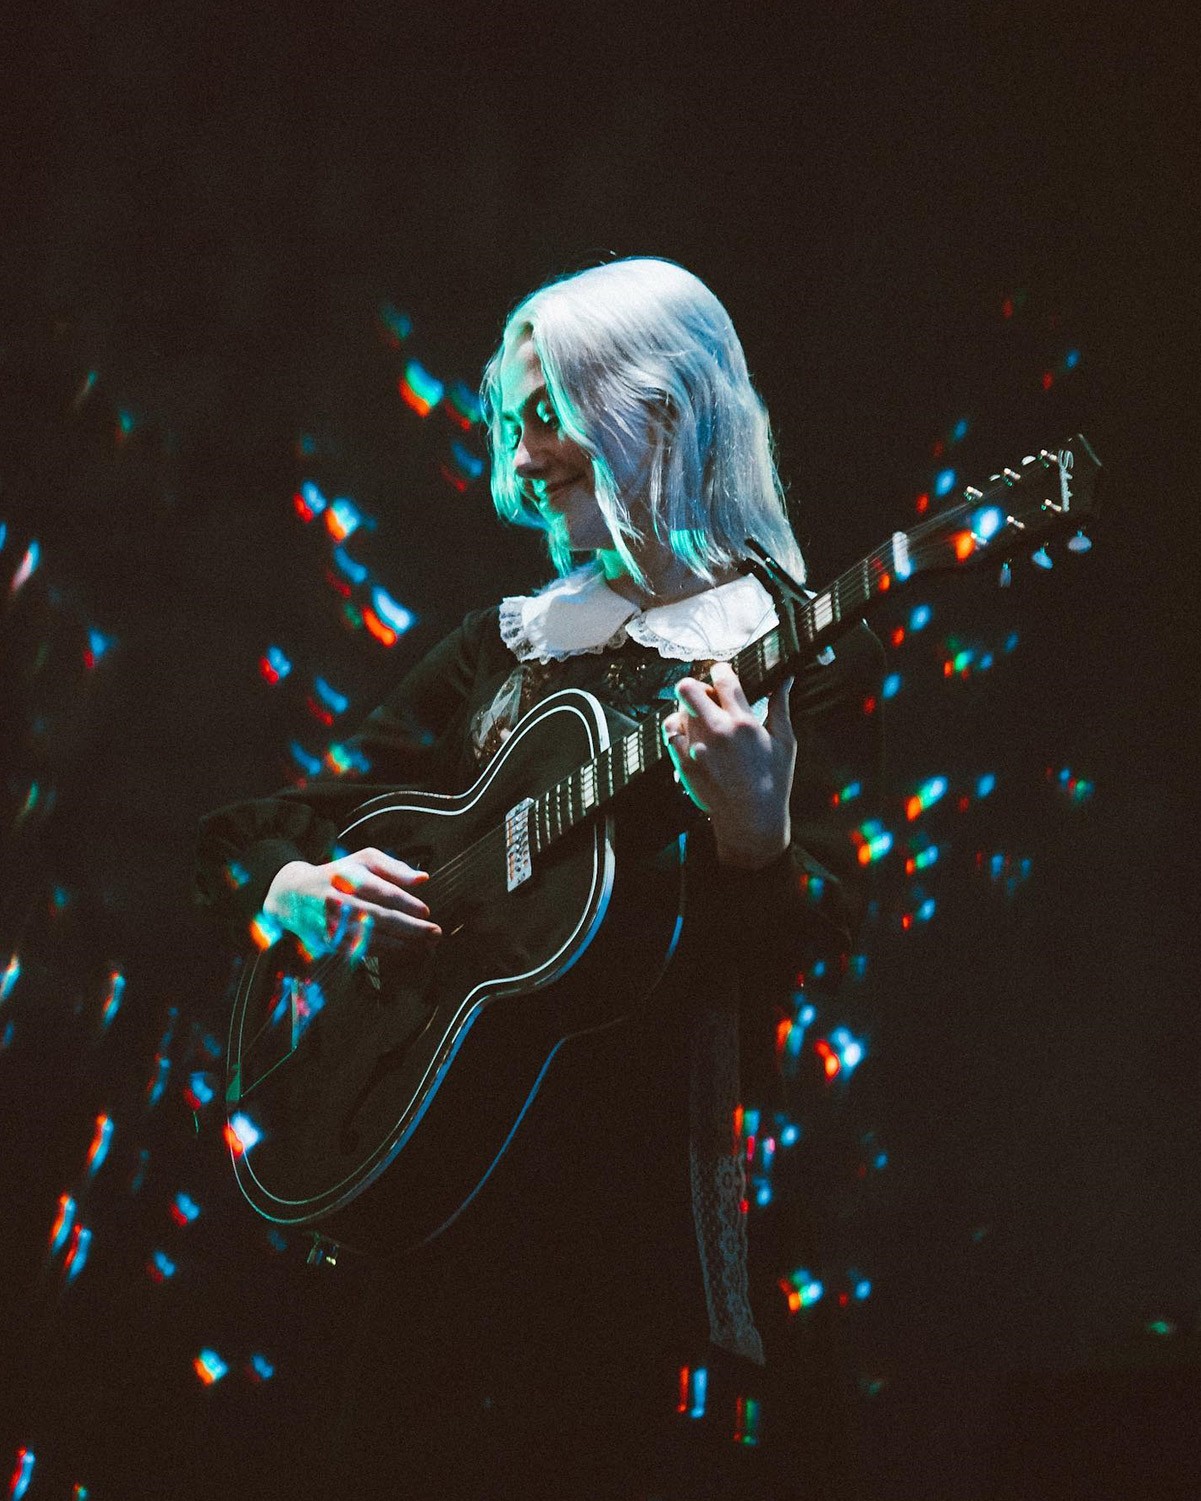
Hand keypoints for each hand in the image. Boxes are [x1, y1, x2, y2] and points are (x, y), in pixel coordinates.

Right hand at [262, 847, 441, 956]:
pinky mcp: (329, 942)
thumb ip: (394, 867)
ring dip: (402, 945)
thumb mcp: (363, 860)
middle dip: (411, 928)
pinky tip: (404, 951)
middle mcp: (338, 901)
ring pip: (371, 938)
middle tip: (435, 932)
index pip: (381, 891)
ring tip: (426, 946)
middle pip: (379, 917)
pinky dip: (385, 953)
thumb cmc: (338, 874)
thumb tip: (423, 879)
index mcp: (348, 877)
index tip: (426, 911)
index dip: (406, 903)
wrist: (293, 894)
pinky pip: (361, 951)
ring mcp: (332, 924)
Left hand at [662, 663, 795, 869]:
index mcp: (743, 722)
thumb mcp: (784, 741)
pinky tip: (694, 739)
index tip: (721, 674)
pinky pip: (670, 733)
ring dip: (688, 711)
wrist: (751, 820)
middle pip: (687, 688)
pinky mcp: (683, 763)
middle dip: (695, 687)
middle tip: (707, 697)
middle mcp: (716, 731)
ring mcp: (695, 748)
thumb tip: (786, 678)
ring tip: (703, 723)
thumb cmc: (773, 781)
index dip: (720, 670)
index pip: (722, 678)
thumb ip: (780, 705)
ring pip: (677, 710)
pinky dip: (679, 731)